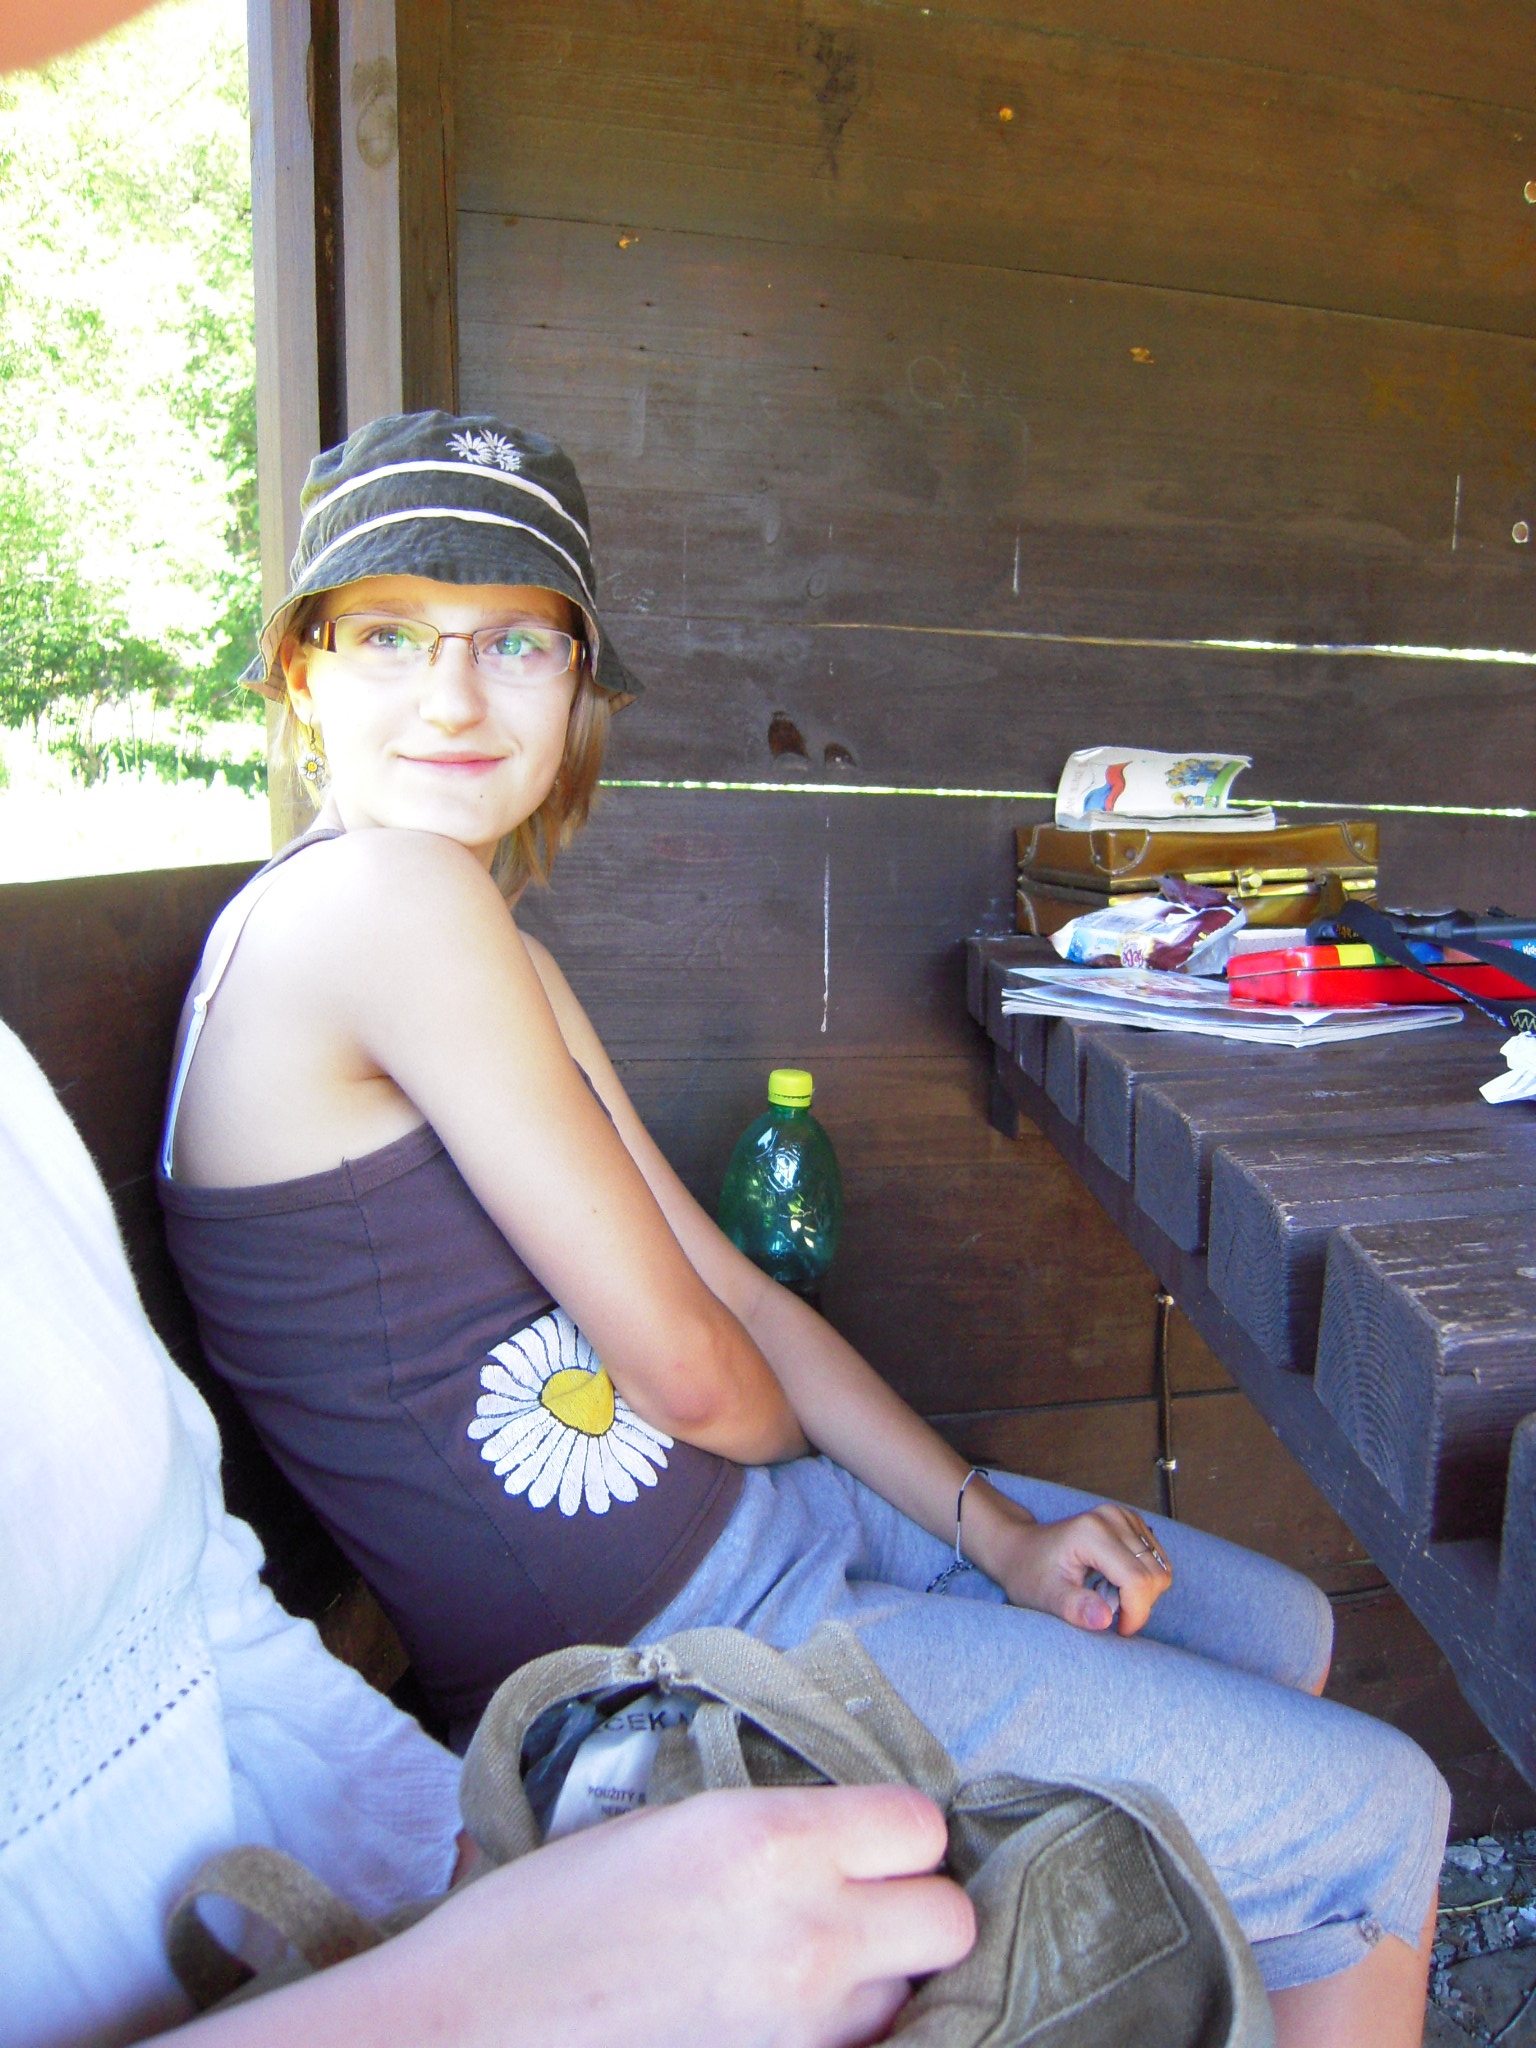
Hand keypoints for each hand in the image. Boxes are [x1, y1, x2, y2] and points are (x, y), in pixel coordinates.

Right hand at [179, 1786, 974, 2047]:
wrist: (470, 2029)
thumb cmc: (547, 1913)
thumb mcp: (667, 1826)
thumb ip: (771, 1829)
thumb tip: (843, 1838)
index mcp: (769, 1839)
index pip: (921, 1827)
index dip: (897, 1834)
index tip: (865, 1839)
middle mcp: (807, 1931)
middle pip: (947, 1920)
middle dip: (915, 1909)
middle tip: (860, 1905)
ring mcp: (801, 2023)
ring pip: (908, 1996)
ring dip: (877, 1978)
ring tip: (804, 1964)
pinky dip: (840, 2032)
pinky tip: (781, 2013)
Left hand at [967, 1488, 1172, 1636]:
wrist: (1022, 1549)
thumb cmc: (1030, 1574)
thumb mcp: (1047, 1597)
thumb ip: (1075, 1608)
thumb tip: (1106, 1620)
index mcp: (1092, 1533)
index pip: (1137, 1581)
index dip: (1135, 1614)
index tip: (1117, 1629)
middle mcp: (1111, 1517)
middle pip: (1154, 1576)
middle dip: (1137, 1605)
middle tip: (1106, 1610)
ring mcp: (1123, 1516)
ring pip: (1160, 1569)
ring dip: (1141, 1593)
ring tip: (1107, 1594)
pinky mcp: (1130, 1521)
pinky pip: (1156, 1560)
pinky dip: (1142, 1580)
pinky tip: (1114, 1581)